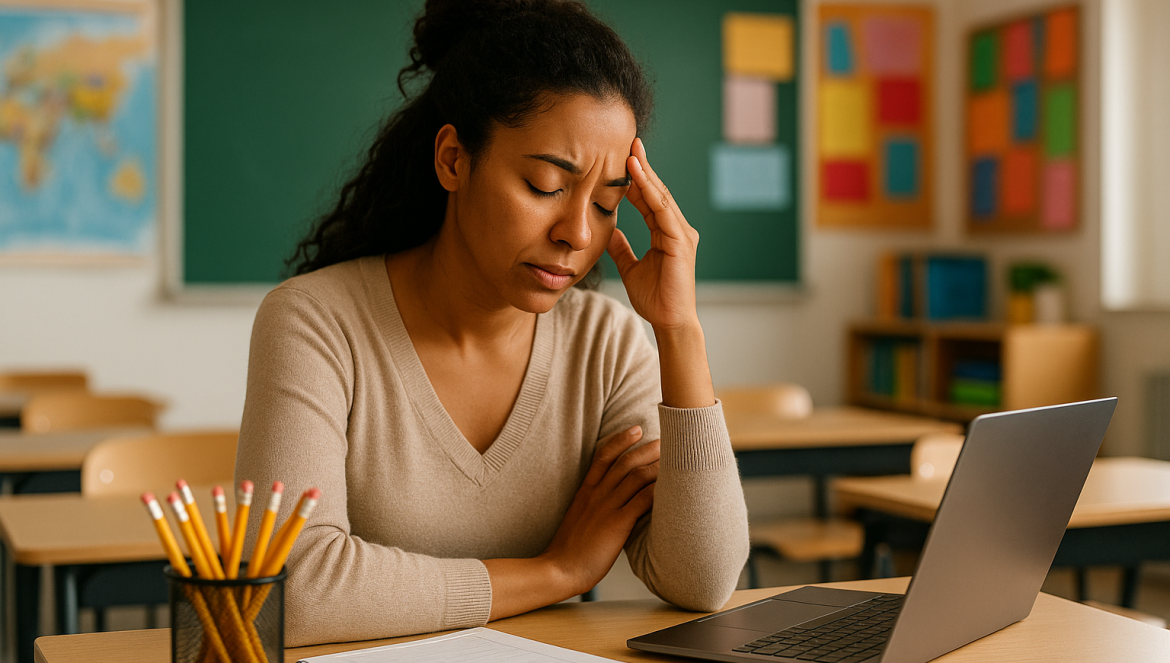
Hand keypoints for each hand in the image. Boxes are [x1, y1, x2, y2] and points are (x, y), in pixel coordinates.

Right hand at [540, 426, 658, 595]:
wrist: (559, 569)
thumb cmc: (570, 550)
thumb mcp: (578, 519)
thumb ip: (593, 506)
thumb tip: (611, 503)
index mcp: (586, 492)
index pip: (603, 457)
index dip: (620, 441)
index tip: (635, 429)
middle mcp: (596, 495)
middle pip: (624, 462)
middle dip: (646, 448)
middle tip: (665, 439)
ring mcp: (607, 508)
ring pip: (635, 477)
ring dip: (656, 466)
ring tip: (673, 459)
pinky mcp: (617, 524)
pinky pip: (642, 501)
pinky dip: (658, 491)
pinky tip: (670, 488)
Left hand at [607, 138, 700, 331]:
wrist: (669, 321)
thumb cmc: (654, 298)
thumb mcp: (630, 267)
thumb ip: (622, 248)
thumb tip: (610, 232)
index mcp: (666, 233)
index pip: (649, 199)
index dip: (636, 180)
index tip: (621, 160)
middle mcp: (677, 229)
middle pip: (657, 191)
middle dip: (643, 168)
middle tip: (630, 143)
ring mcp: (682, 233)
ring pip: (661, 196)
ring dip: (645, 174)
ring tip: (632, 152)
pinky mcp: (681, 241)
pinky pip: (663, 210)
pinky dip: (650, 192)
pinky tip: (638, 176)